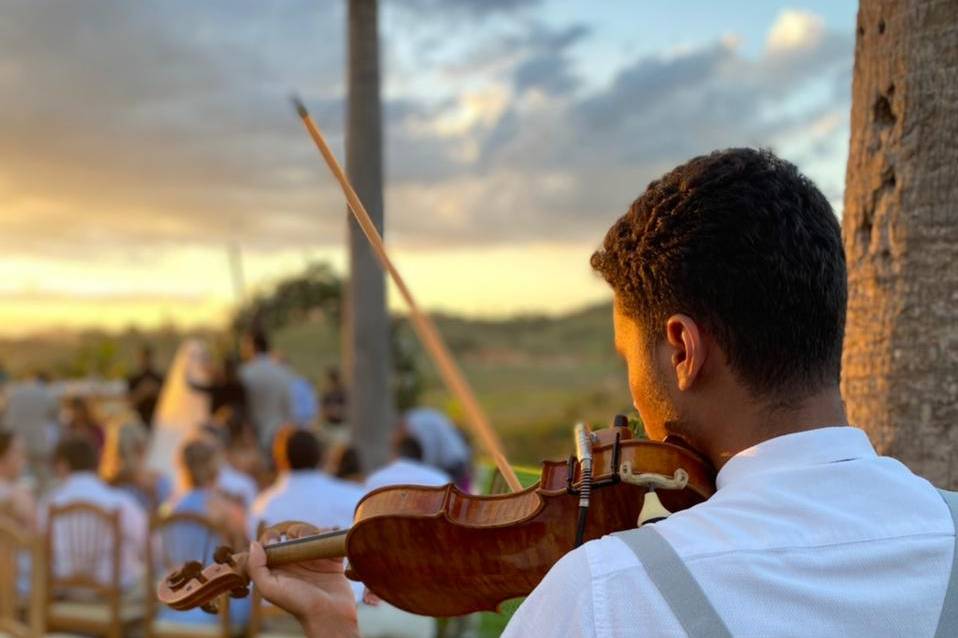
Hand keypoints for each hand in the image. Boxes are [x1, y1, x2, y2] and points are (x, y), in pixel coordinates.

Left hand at [247, 522, 359, 637]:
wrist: (330, 614)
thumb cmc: (298, 604)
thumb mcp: (270, 589)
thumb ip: (257, 567)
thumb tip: (254, 543)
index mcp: (279, 567)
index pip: (271, 543)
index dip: (272, 536)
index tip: (277, 538)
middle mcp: (296, 562)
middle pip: (292, 534)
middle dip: (296, 530)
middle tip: (300, 539)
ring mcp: (314, 560)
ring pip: (311, 533)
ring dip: (313, 530)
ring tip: (315, 540)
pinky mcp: (332, 559)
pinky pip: (330, 539)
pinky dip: (330, 534)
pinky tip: (328, 537)